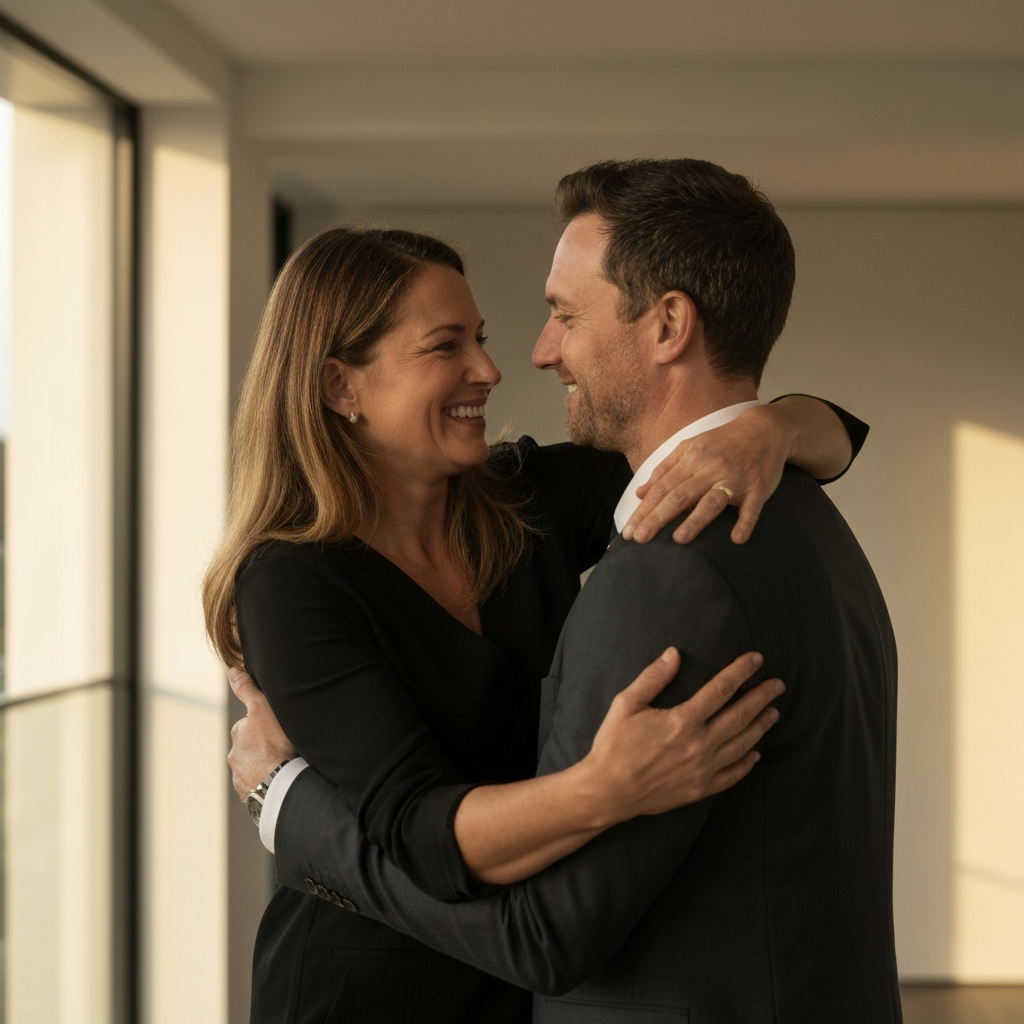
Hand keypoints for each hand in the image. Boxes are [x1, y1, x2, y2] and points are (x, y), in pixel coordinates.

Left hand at [227, 666, 297, 800]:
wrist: (279, 784)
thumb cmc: (274, 743)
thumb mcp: (261, 707)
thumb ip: (246, 689)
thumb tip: (232, 668)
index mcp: (240, 734)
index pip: (250, 723)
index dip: (264, 723)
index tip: (275, 729)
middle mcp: (236, 756)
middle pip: (251, 746)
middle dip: (263, 745)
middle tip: (284, 746)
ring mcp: (242, 777)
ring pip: (255, 766)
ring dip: (266, 765)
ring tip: (286, 765)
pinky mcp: (251, 795)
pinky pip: (260, 785)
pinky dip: (268, 782)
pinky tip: (281, 780)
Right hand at [584, 649, 782, 822]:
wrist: (607, 791)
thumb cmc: (613, 745)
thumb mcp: (626, 704)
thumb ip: (653, 677)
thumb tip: (675, 653)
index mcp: (682, 721)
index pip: (721, 689)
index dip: (741, 671)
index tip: (757, 659)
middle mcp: (699, 745)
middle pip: (740, 715)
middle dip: (762, 696)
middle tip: (778, 684)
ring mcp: (702, 770)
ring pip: (742, 744)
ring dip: (760, 726)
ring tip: (773, 712)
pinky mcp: (700, 790)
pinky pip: (732, 775)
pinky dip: (747, 763)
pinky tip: (755, 753)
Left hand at [621, 403, 794, 545]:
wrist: (764, 429)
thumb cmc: (722, 443)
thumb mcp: (689, 448)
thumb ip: (664, 470)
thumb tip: (640, 493)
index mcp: (690, 460)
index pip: (661, 489)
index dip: (644, 510)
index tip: (628, 532)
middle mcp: (710, 469)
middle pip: (680, 496)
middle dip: (658, 517)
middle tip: (640, 539)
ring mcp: (734, 479)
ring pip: (712, 501)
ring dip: (696, 520)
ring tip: (679, 540)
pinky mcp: (758, 487)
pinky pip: (752, 507)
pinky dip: (745, 522)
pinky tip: (736, 539)